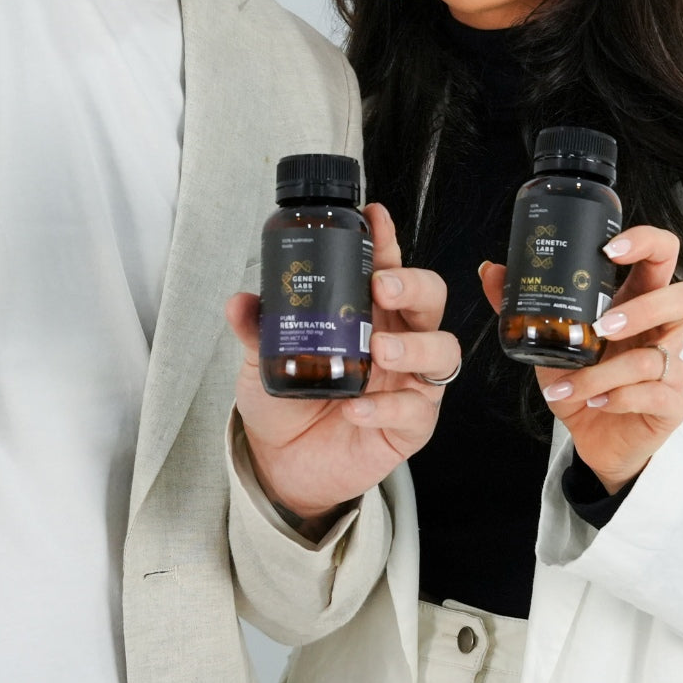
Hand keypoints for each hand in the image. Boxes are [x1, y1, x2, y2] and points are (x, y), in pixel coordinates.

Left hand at [226, 203, 454, 538]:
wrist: (282, 463)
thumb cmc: (286, 401)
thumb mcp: (263, 358)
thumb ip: (256, 329)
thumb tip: (240, 302)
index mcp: (367, 311)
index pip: (386, 265)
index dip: (386, 240)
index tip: (374, 218)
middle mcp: (397, 338)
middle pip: (430, 299)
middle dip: (413, 285)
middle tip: (383, 286)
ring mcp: (408, 380)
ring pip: (442, 351)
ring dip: (415, 345)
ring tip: (380, 349)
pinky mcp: (410, 424)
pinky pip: (415, 411)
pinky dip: (387, 408)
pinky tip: (357, 409)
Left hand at [480, 225, 682, 494]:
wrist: (591, 437)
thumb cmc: (579, 380)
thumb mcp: (547, 341)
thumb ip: (522, 307)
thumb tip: (491, 270)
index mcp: (636, 302)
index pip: (661, 256)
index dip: (646, 242)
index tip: (610, 248)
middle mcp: (661, 331)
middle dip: (645, 308)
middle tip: (602, 326)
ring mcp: (672, 368)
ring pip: (658, 357)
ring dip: (605, 371)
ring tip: (572, 381)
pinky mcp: (672, 405)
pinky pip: (659, 395)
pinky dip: (619, 398)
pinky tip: (595, 401)